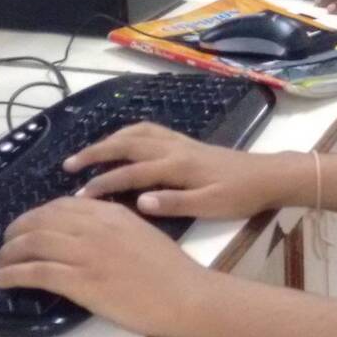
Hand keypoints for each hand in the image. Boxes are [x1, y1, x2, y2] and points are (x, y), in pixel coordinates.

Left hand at [0, 195, 212, 336]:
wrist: (185, 295)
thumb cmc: (171, 271)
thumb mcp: (142, 234)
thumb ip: (114, 228)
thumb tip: (88, 232)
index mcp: (111, 213)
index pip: (61, 205)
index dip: (36, 215)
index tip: (26, 227)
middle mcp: (95, 226)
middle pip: (41, 220)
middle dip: (16, 231)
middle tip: (4, 245)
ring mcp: (86, 253)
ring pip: (32, 243)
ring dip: (6, 254)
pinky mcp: (80, 281)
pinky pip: (34, 272)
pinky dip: (9, 275)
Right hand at [64, 121, 296, 217]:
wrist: (267, 175)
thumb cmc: (239, 195)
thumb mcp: (210, 206)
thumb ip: (174, 204)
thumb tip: (138, 203)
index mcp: (177, 166)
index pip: (131, 173)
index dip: (104, 183)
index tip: (80, 195)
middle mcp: (174, 147)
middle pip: (127, 143)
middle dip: (96, 152)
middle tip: (69, 164)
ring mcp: (180, 141)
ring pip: (136, 132)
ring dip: (109, 139)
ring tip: (88, 152)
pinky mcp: (186, 141)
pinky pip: (149, 130)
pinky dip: (129, 132)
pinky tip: (122, 140)